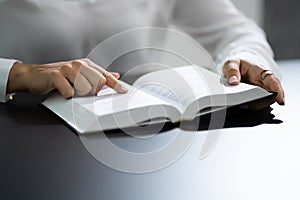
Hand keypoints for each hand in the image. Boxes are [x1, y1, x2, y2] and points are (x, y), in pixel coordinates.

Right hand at [7, 58, 127, 97]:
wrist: (33, 75)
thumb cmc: (58, 76)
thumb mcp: (79, 74)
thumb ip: (97, 75)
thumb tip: (115, 75)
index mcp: (86, 64)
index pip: (106, 75)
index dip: (116, 84)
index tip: (124, 91)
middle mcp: (78, 65)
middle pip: (98, 82)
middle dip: (94, 91)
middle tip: (82, 91)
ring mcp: (67, 69)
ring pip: (85, 88)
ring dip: (79, 93)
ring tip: (71, 90)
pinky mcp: (56, 76)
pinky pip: (69, 92)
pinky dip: (67, 95)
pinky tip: (62, 91)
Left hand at [222, 59, 284, 104]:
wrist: (237, 66)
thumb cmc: (237, 64)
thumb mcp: (231, 63)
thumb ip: (232, 71)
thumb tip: (233, 82)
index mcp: (259, 70)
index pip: (272, 80)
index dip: (278, 90)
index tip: (280, 100)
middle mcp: (263, 81)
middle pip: (270, 94)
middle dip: (263, 101)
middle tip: (249, 104)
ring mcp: (260, 89)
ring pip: (265, 100)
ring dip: (256, 105)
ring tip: (243, 105)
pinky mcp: (256, 95)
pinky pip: (257, 103)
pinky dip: (251, 106)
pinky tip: (242, 106)